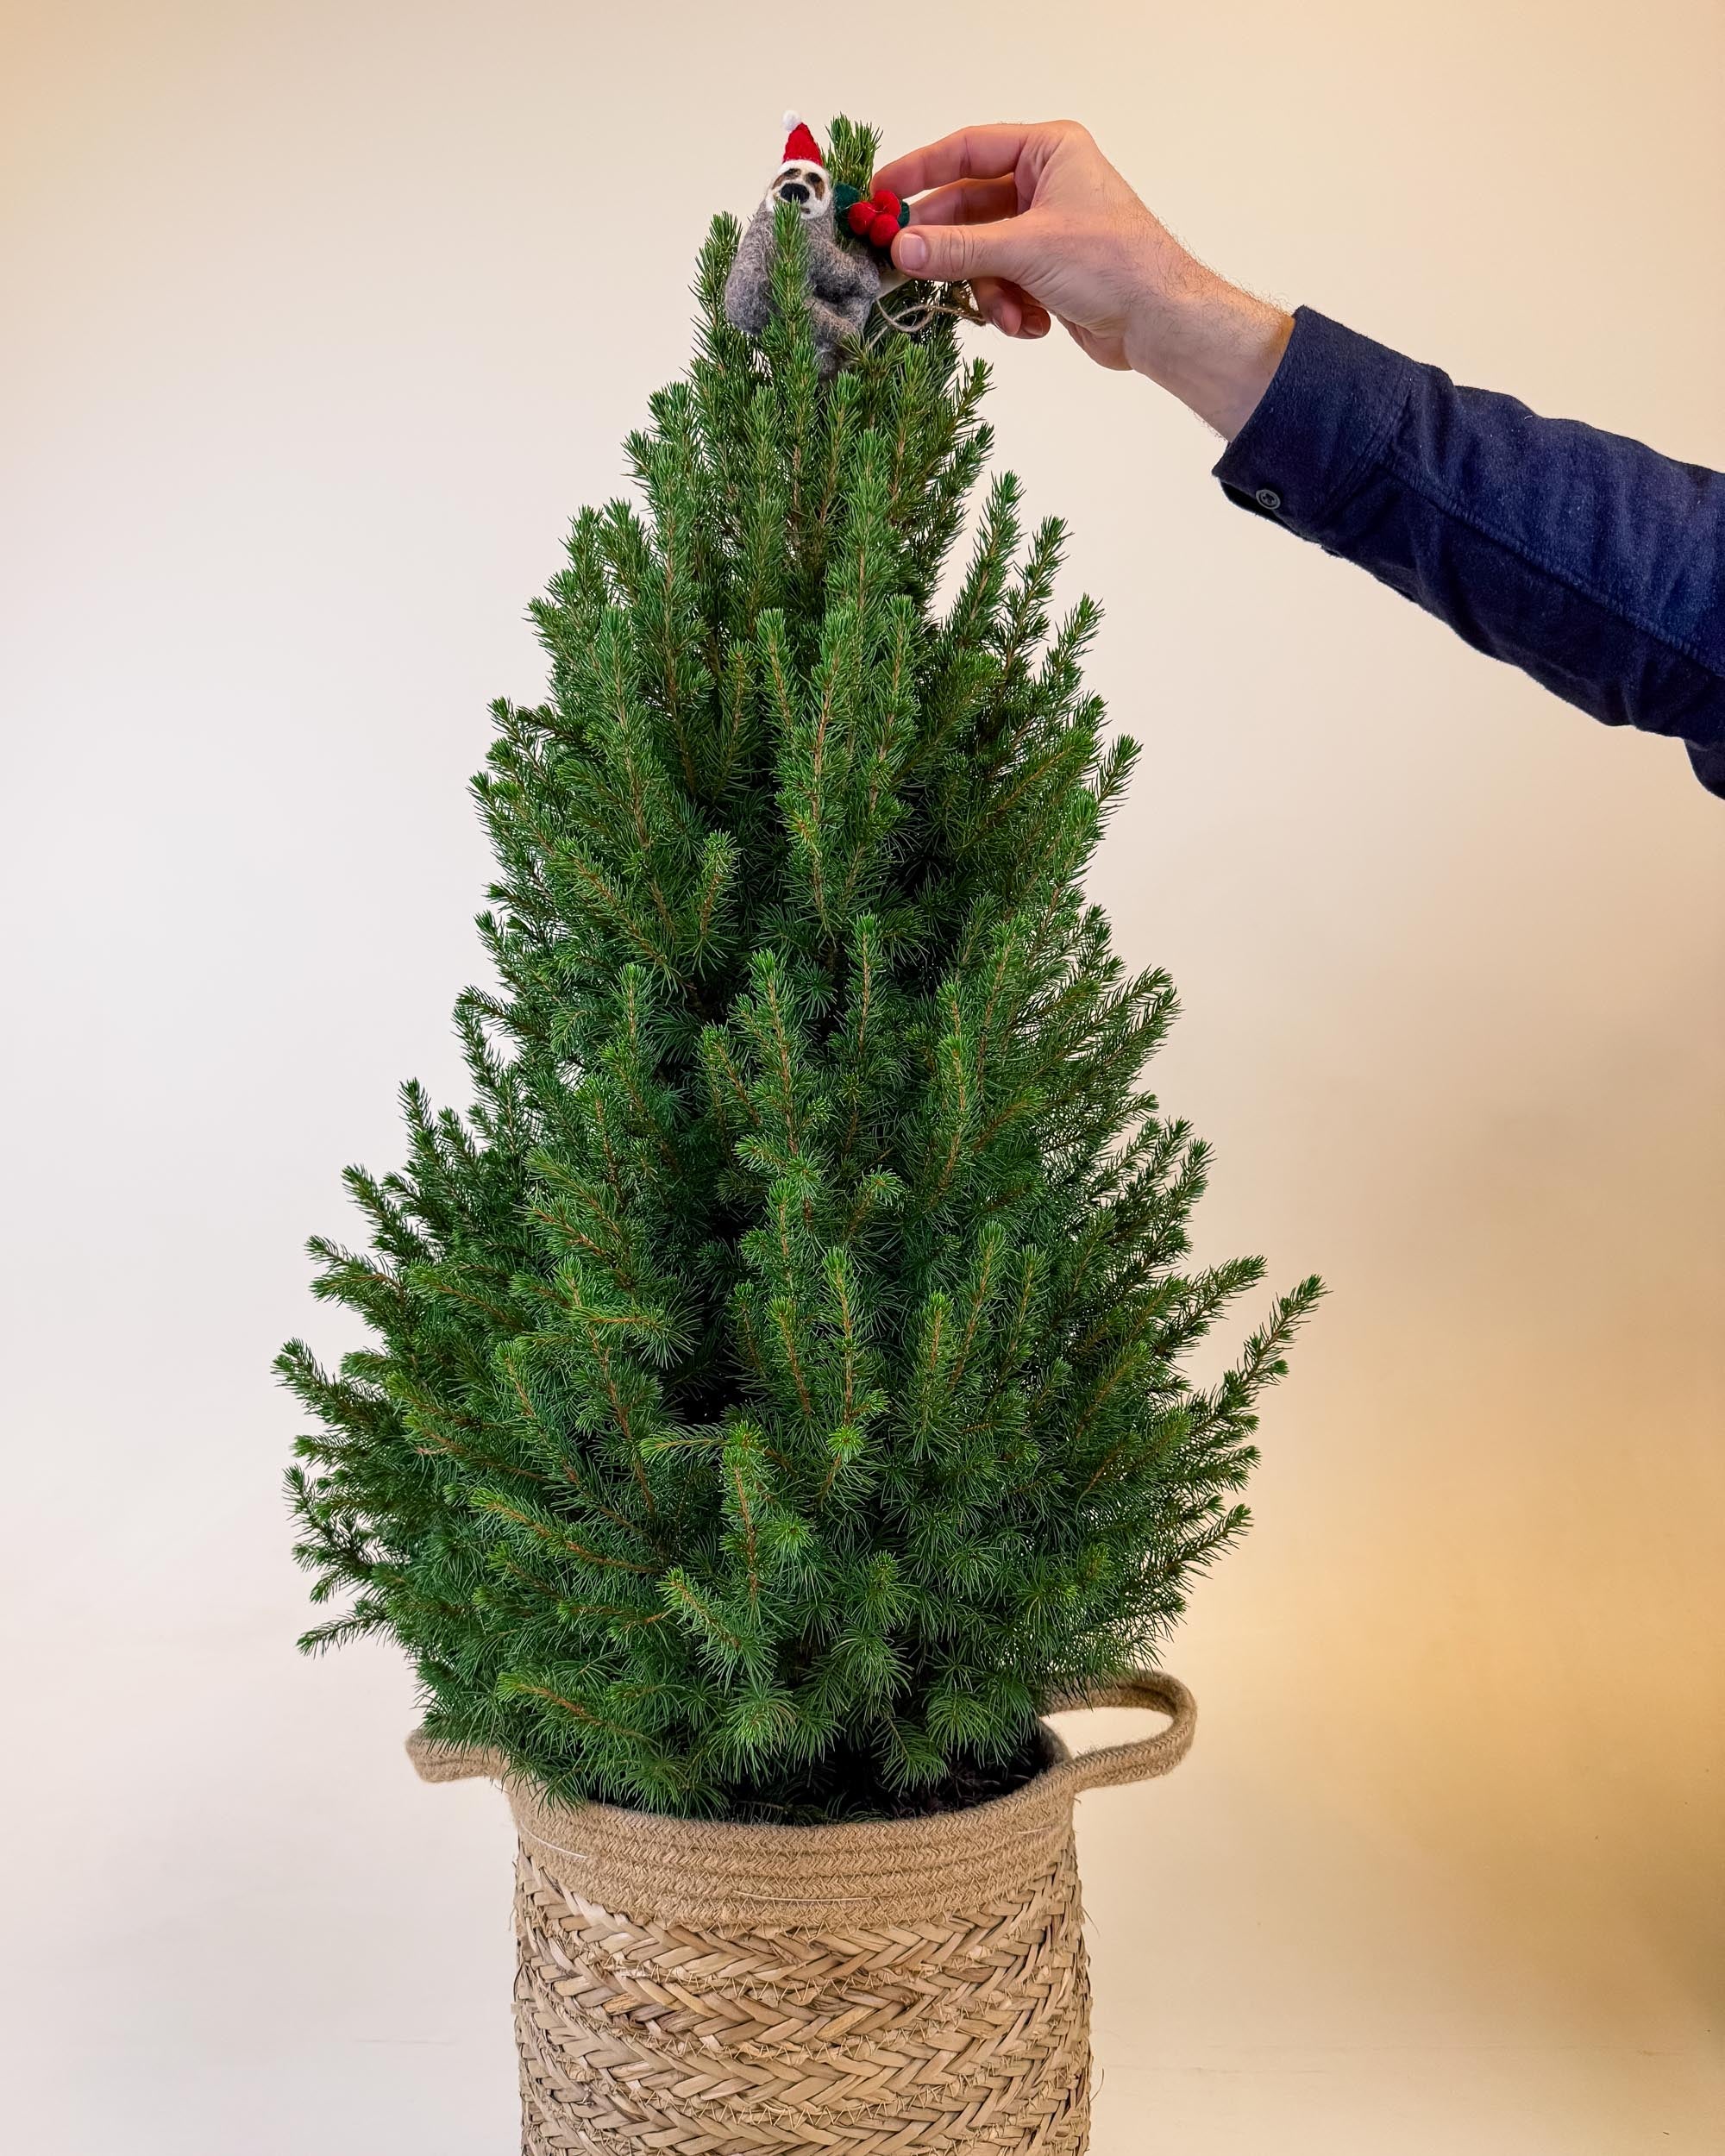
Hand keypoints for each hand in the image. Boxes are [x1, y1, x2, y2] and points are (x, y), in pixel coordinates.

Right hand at [873, 122, 1292, 438]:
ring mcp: (1045, 230)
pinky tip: (1034, 324)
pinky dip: (1011, 309)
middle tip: (910, 268)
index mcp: (1047, 151)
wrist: (1161, 322)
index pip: (966, 151)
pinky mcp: (1048, 272)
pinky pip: (1003, 285)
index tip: (880, 195)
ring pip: (982, 256)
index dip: (919, 171)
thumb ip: (958, 250)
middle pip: (968, 210)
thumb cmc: (1112, 264)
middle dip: (953, 250)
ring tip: (1009, 313)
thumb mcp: (1025, 250)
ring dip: (989, 292)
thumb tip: (901, 248)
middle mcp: (1045, 184)